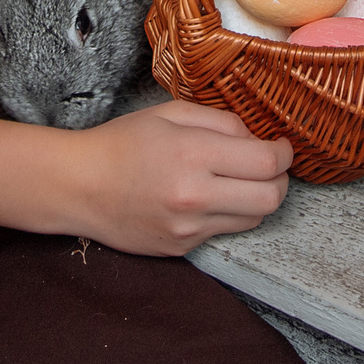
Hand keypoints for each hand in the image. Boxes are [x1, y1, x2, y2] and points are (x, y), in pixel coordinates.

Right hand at [0, 102, 291, 253]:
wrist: (79, 187)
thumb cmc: (122, 143)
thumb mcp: (169, 114)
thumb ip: (220, 122)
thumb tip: (257, 139)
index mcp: (192, 155)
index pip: (266, 162)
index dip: (283, 153)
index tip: (280, 146)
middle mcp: (195, 196)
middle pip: (271, 198)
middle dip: (280, 180)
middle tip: (270, 166)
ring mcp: (189, 228)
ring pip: (254, 219)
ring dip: (258, 199)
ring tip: (240, 181)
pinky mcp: (183, 248)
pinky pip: (225, 232)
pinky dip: (228, 214)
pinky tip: (210, 197)